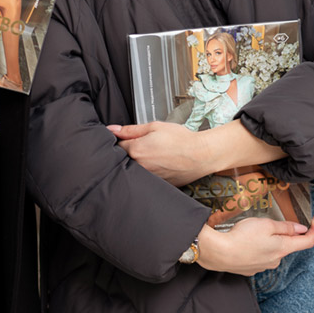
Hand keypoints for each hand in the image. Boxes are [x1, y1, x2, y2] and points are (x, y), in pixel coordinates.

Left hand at [111, 120, 286, 185]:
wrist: (201, 155)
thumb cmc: (181, 140)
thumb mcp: (155, 127)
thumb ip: (131, 129)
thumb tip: (112, 129)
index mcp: (136, 150)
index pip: (116, 147)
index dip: (120, 141)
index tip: (124, 139)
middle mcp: (140, 167)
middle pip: (123, 160)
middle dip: (128, 154)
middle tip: (143, 148)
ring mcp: (148, 178)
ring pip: (135, 171)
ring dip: (138, 164)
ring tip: (154, 157)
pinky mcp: (157, 185)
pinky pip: (146, 179)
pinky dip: (149, 173)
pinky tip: (160, 166)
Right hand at [197, 216, 313, 275]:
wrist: (219, 253)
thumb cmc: (242, 237)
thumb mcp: (266, 224)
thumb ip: (286, 227)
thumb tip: (302, 229)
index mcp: (283, 248)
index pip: (308, 242)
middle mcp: (276, 260)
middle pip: (288, 245)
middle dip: (284, 233)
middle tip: (271, 220)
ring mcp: (263, 266)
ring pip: (273, 250)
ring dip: (269, 240)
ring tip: (252, 230)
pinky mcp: (251, 268)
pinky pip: (260, 256)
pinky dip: (257, 247)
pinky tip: (245, 241)